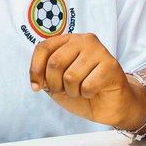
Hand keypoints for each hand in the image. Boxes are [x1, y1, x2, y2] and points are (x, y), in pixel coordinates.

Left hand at [29, 33, 145, 130]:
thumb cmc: (83, 90)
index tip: (36, 86)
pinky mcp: (111, 65)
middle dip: (55, 84)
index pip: (43, 48)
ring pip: (70, 76)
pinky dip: (87, 94)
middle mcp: (85, 40)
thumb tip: (37, 80)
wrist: (109, 105)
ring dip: (73, 91)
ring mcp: (99, 51)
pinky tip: (93, 91)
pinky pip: (87, 85)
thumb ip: (44, 76)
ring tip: (81, 89)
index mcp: (69, 40)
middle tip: (65, 89)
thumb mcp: (56, 83)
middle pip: (55, 62)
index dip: (35, 69)